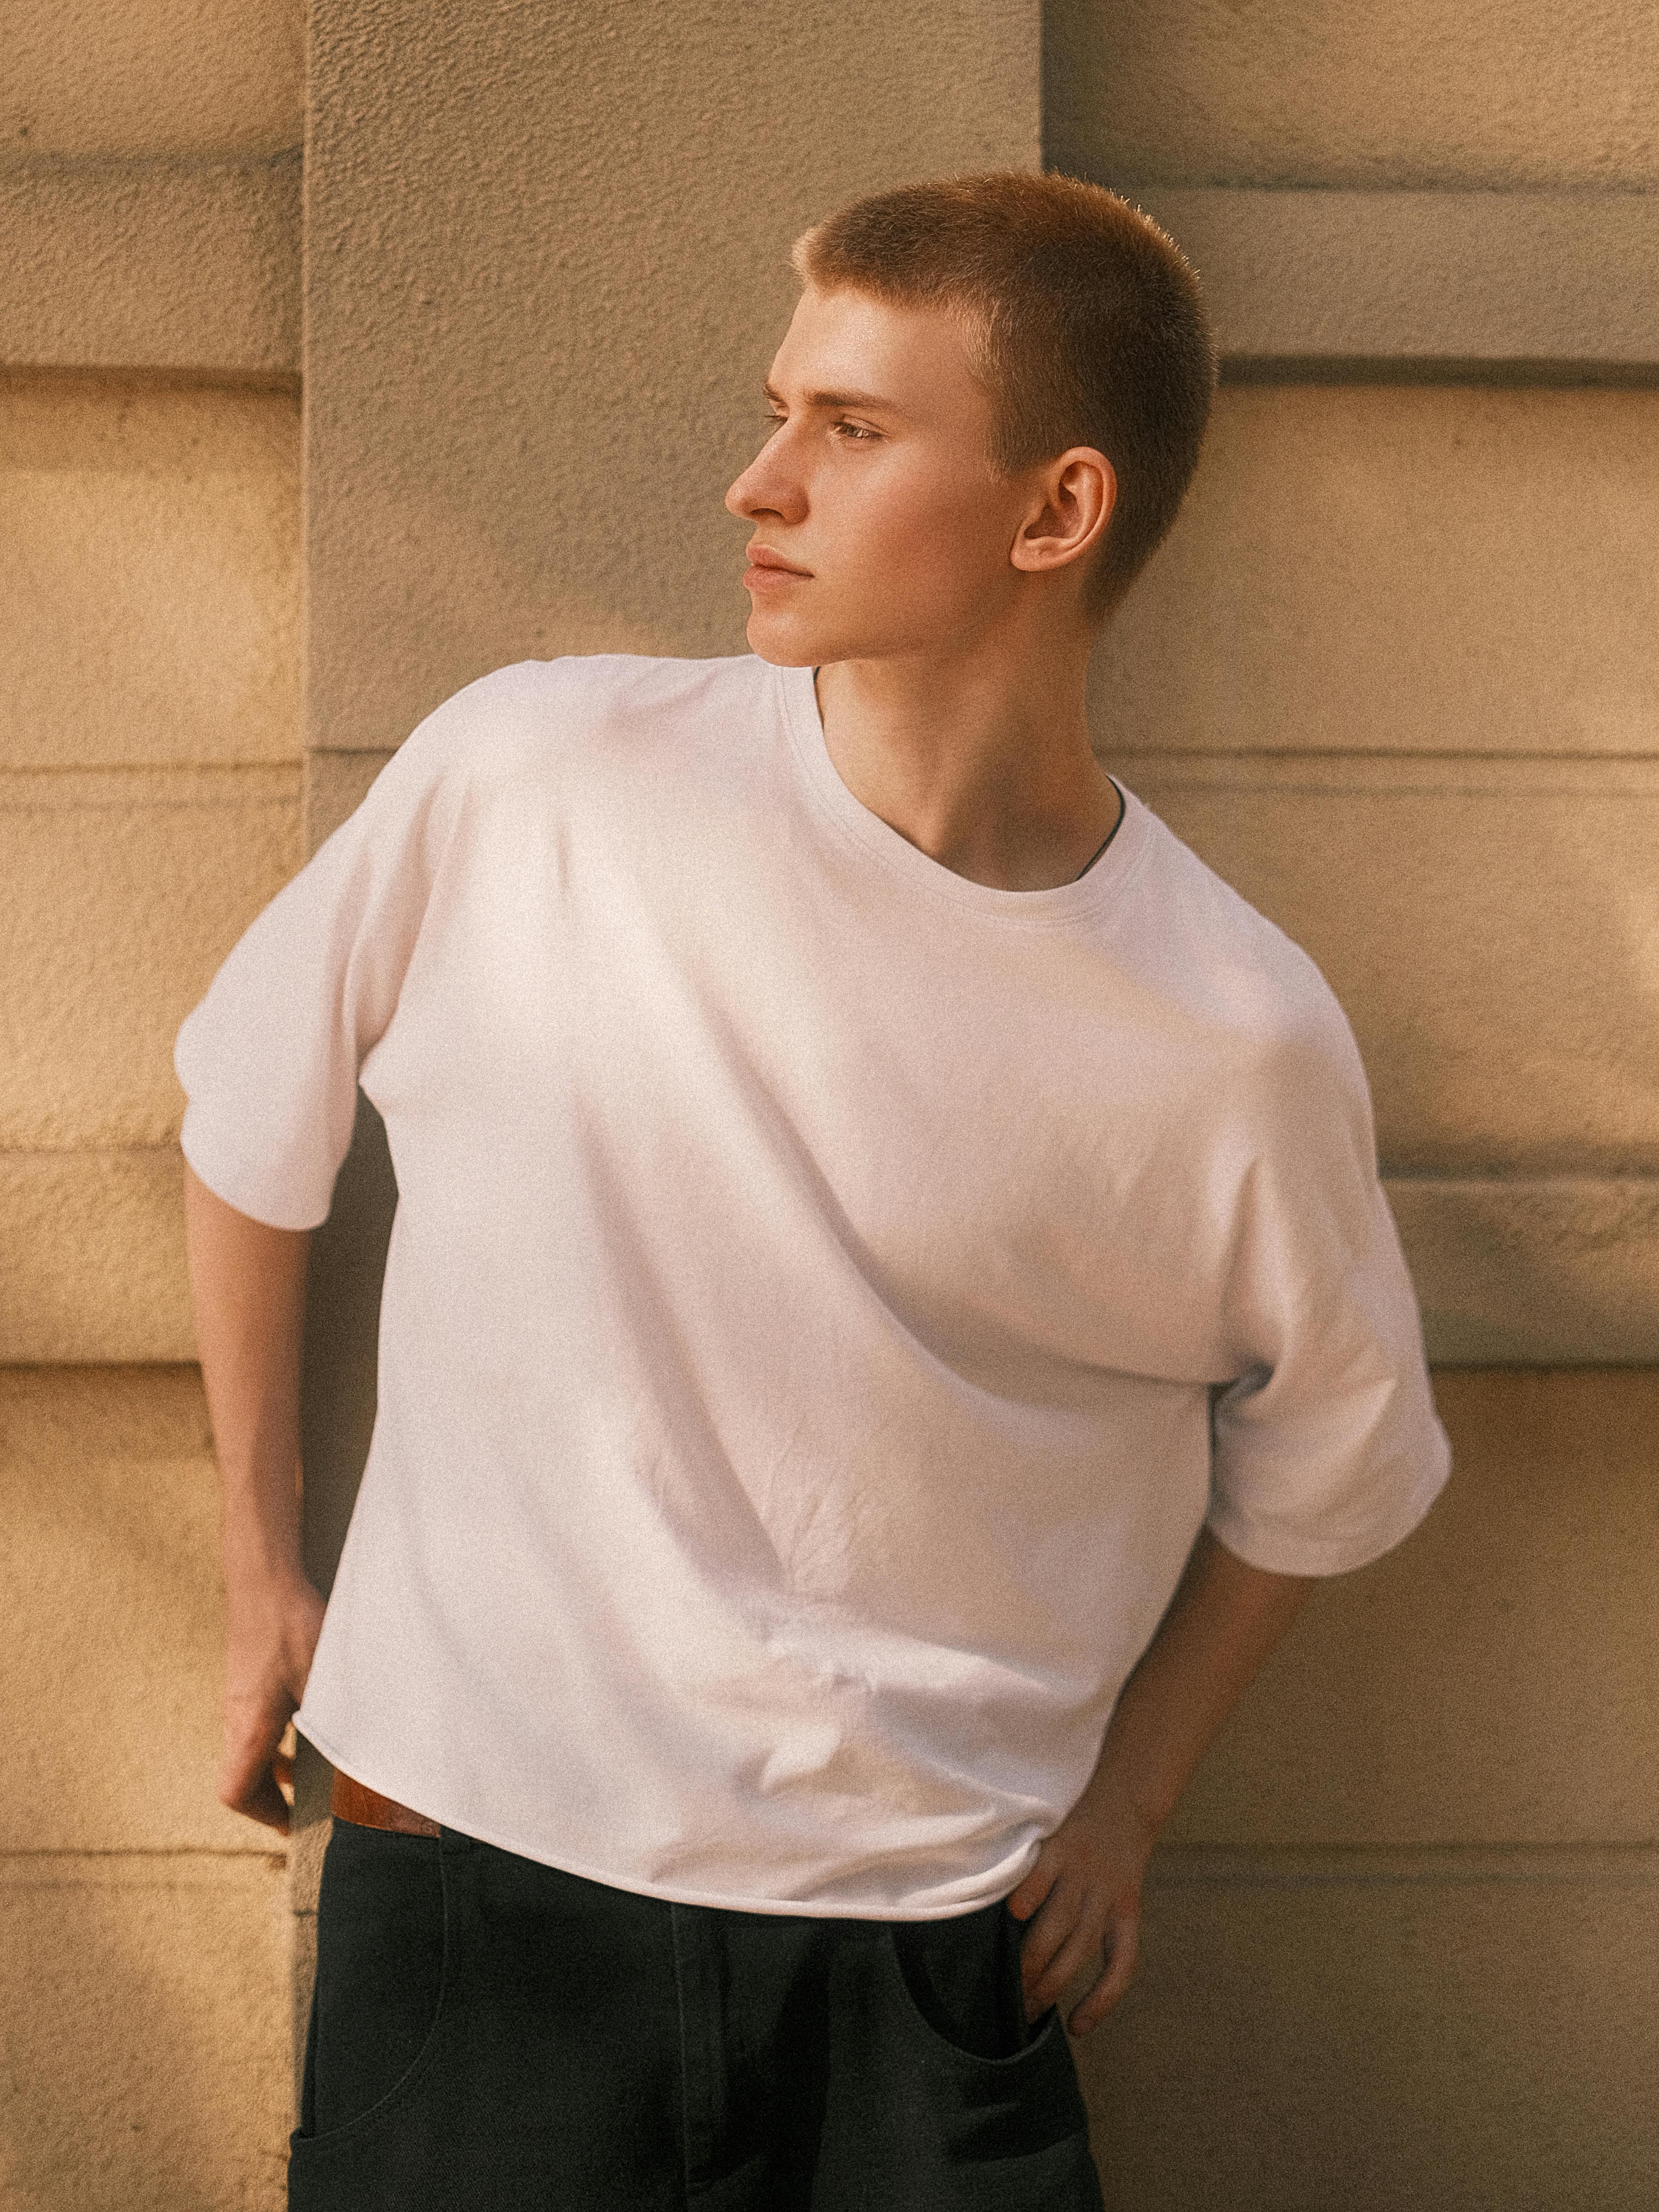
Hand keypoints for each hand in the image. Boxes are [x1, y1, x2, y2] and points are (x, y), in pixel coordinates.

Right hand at [220, 1574, 325, 1832]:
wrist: (262, 1579)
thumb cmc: (291, 1627)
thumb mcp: (326, 1678)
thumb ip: (341, 1717)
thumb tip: (374, 1746)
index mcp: (250, 1728)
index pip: (236, 1792)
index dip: (263, 1816)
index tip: (292, 1825)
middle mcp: (236, 1717)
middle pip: (241, 1775)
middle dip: (272, 1797)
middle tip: (307, 1805)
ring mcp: (238, 1697)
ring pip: (248, 1749)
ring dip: (274, 1766)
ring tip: (309, 1773)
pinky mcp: (246, 1678)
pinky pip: (254, 1725)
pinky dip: (276, 1739)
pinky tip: (306, 1724)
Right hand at [1006, 1785, 1155, 2035]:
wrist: (1124, 1800)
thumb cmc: (1113, 1859)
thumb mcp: (1117, 1896)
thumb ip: (1092, 1927)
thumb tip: (1051, 1974)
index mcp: (1126, 1913)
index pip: (1119, 1968)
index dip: (1100, 2002)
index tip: (1076, 2029)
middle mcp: (1105, 1897)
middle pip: (1077, 1952)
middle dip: (1049, 1987)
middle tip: (1023, 2011)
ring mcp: (1082, 1872)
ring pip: (1058, 1924)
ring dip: (1034, 1957)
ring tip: (1013, 1983)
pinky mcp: (1060, 1847)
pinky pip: (1043, 1876)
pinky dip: (1029, 1895)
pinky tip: (1014, 1915)